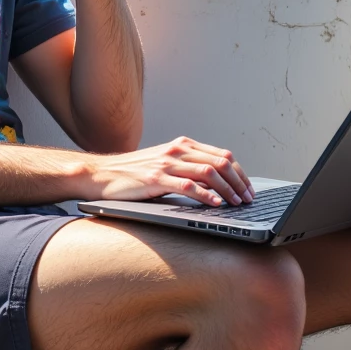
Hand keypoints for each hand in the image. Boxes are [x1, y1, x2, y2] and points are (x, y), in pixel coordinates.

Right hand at [86, 136, 253, 206]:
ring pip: (209, 172)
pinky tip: (216, 204)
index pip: (222, 155)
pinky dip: (206, 195)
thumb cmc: (134, 174)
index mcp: (182, 145)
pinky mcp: (156, 178)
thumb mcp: (165, 165)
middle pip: (221, 162)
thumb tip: (217, 186)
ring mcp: (167, 163)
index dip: (240, 173)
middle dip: (239, 182)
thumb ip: (188, 169)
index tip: (249, 189)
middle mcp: (177, 150)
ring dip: (228, 189)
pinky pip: (188, 185)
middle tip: (248, 199)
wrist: (102, 174)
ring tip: (237, 203)